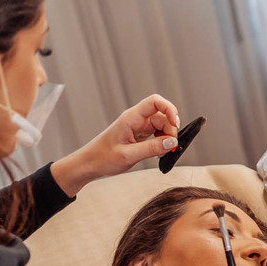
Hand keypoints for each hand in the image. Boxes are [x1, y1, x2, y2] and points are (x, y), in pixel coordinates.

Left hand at [51, 95, 180, 195]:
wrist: (90, 163)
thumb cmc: (103, 157)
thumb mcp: (129, 155)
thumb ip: (152, 148)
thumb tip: (172, 142)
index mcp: (131, 118)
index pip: (155, 102)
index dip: (169, 109)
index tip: (176, 124)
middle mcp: (136, 120)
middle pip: (162, 116)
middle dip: (170, 130)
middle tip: (170, 147)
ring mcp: (138, 127)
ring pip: (161, 126)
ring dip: (167, 138)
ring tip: (163, 152)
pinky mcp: (140, 135)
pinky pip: (157, 134)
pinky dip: (162, 142)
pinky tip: (159, 152)